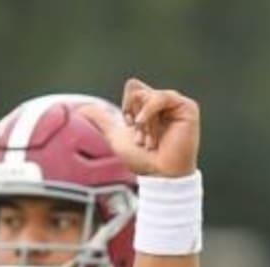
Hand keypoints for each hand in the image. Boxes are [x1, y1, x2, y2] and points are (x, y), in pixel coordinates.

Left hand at [81, 79, 198, 177]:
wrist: (160, 176)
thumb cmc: (142, 161)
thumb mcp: (115, 137)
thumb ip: (101, 121)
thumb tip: (82, 109)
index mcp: (148, 105)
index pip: (132, 88)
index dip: (127, 106)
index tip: (131, 128)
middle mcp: (162, 102)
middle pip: (138, 91)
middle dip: (135, 117)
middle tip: (143, 139)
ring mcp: (175, 104)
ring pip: (147, 96)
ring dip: (144, 123)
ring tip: (151, 142)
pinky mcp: (187, 108)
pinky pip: (161, 97)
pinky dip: (150, 113)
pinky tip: (150, 131)